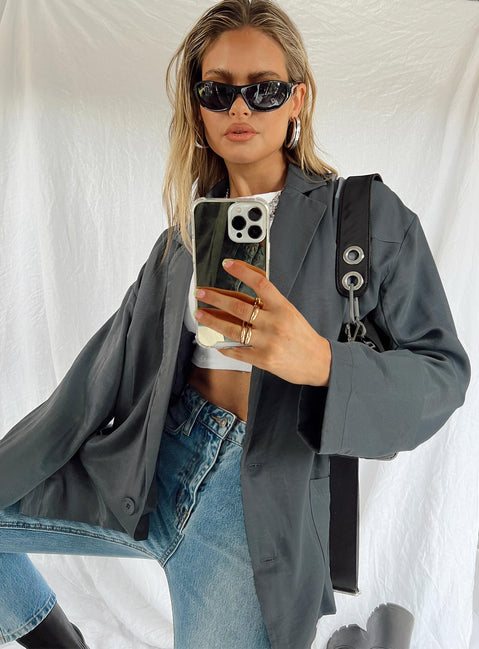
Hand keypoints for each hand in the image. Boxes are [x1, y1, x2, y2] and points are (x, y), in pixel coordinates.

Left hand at [194, 259, 330, 385]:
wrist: (318, 362)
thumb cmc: (302, 336)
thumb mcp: (289, 312)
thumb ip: (268, 303)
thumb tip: (242, 293)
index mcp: (283, 308)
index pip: (260, 283)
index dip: (242, 272)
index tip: (227, 265)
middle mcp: (274, 323)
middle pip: (238, 307)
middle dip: (215, 298)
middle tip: (201, 293)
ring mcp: (268, 342)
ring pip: (232, 329)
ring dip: (212, 320)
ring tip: (201, 314)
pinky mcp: (263, 359)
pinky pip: (237, 351)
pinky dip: (223, 346)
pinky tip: (215, 341)